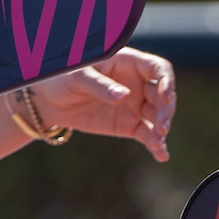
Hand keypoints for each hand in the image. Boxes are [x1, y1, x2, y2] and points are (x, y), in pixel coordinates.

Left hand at [29, 47, 174, 160]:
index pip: (158, 68)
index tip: (166, 96)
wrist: (51, 101)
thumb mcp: (78, 77)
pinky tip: (162, 155)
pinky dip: (156, 145)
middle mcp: (138, 83)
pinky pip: (148, 135)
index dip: (167, 81)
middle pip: (163, 95)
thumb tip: (124, 96)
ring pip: (158, 116)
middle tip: (161, 127)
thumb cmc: (63, 78)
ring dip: (162, 129)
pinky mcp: (130, 126)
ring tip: (158, 142)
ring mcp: (136, 105)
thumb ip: (100, 85)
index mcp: (129, 63)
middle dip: (165, 111)